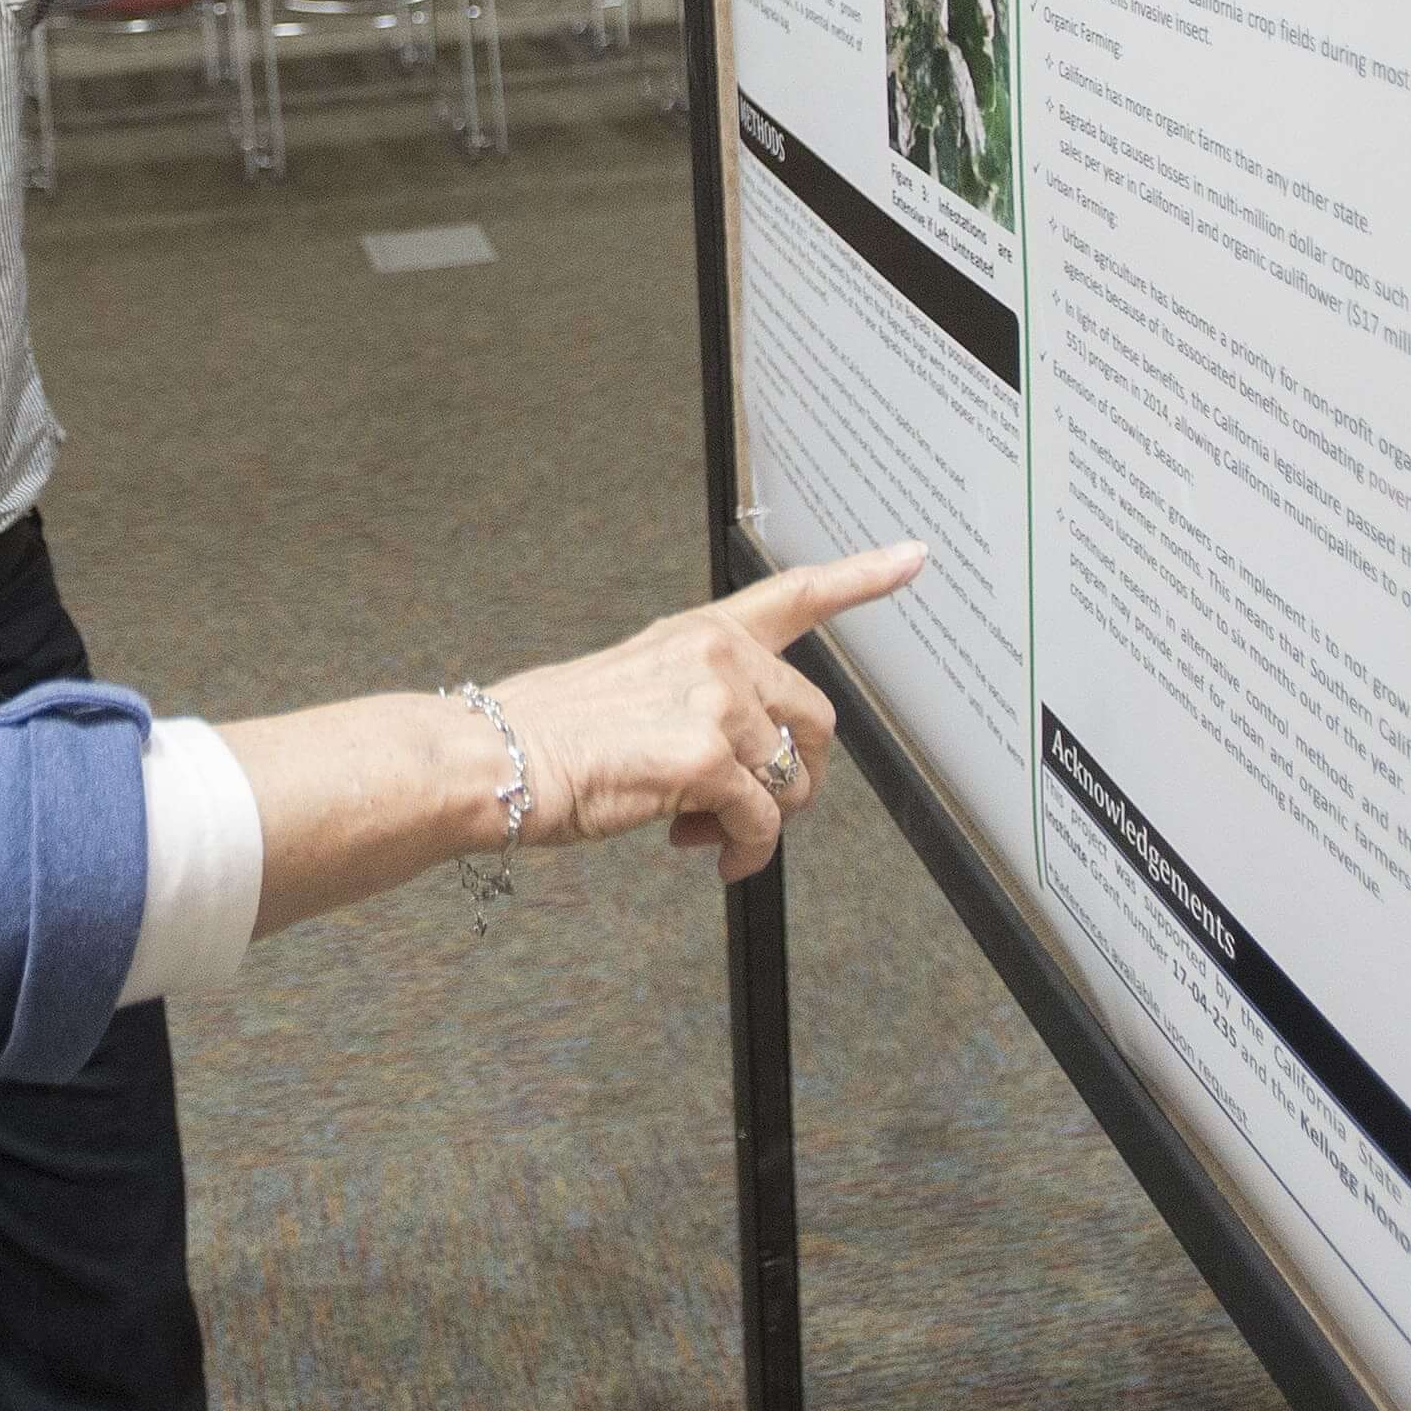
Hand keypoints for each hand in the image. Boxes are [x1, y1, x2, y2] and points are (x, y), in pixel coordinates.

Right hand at [487, 546, 922, 883]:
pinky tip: (705, 853)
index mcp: (699, 633)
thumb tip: (754, 760)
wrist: (498, 757)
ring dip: (760, 823)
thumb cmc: (555, 733)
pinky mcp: (707, 756)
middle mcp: (715, 654)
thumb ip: (704, 700)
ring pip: (793, 781)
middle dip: (797, 779)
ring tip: (703, 832)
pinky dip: (744, 852)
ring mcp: (715, 701)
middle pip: (816, 722)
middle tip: (747, 809)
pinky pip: (764, 823)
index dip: (863, 576)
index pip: (795, 593)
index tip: (912, 557)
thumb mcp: (637, 687)